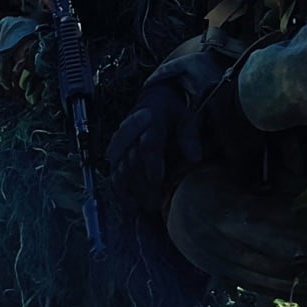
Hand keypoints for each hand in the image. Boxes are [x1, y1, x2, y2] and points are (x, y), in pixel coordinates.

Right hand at [107, 82, 204, 213]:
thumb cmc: (172, 111)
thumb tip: (194, 159)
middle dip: (139, 183)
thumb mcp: (186, 118)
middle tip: (150, 204)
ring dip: (126, 187)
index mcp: (151, 119)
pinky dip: (117, 185)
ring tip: (137, 208)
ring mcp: (120, 140)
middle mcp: (131, 130)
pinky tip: (125, 201)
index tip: (157, 181)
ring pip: (118, 166)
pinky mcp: (115, 149)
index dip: (152, 165)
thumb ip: (189, 137)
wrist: (153, 98)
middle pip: (130, 160)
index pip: (149, 145)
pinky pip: (112, 169)